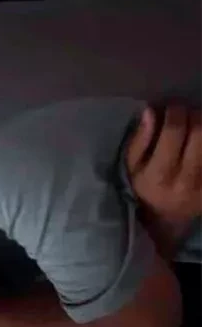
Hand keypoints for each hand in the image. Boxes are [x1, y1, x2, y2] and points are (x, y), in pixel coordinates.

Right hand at [126, 105, 200, 232]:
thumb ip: (139, 140)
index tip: (170, 106)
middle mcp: (187, 178)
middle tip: (187, 112)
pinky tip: (199, 139)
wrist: (166, 220)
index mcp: (159, 173)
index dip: (174, 111)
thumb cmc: (143, 188)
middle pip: (200, 131)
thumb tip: (149, 111)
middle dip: (194, 115)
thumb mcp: (131, 167)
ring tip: (196, 124)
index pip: (174, 130)